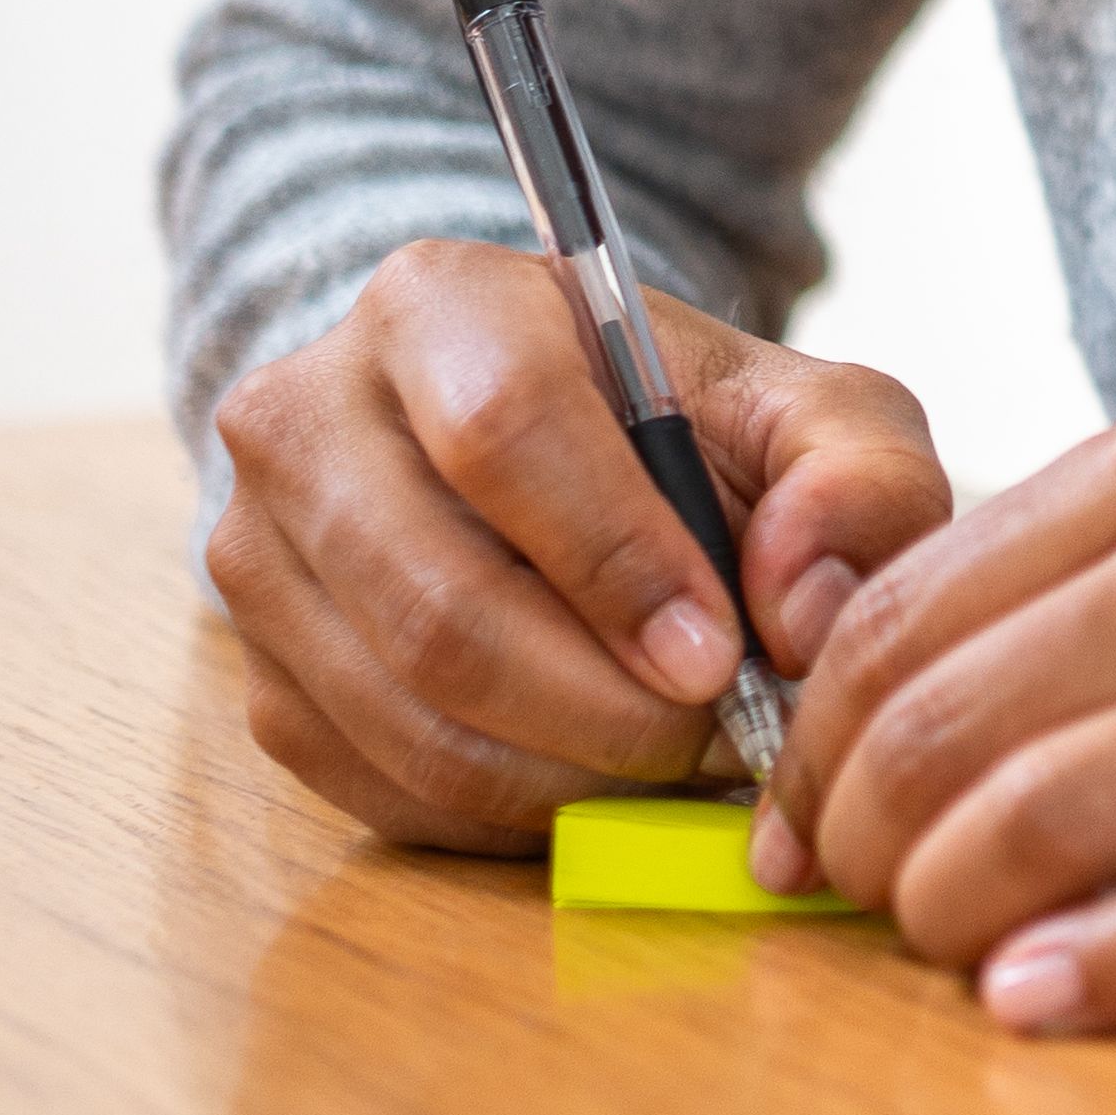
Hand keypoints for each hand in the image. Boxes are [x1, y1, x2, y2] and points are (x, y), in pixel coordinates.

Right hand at [204, 237, 948, 852]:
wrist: (554, 455)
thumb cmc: (689, 428)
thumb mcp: (810, 414)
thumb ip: (857, 479)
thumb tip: (805, 607)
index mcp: (436, 303)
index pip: (502, 431)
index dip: (616, 561)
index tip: (719, 653)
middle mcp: (307, 417)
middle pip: (440, 604)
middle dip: (606, 705)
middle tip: (718, 735)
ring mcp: (258, 555)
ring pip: (407, 714)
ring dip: (569, 773)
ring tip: (677, 757)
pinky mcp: (260, 675)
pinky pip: (383, 784)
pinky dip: (511, 811)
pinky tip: (598, 772)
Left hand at [751, 404, 1115, 1034]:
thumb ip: (1061, 574)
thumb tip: (844, 712)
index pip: (903, 616)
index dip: (815, 747)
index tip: (803, 828)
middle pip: (954, 731)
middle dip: (865, 850)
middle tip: (872, 907)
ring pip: (1052, 824)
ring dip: (951, 924)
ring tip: (957, 957)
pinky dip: (1100, 976)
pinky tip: (1042, 1001)